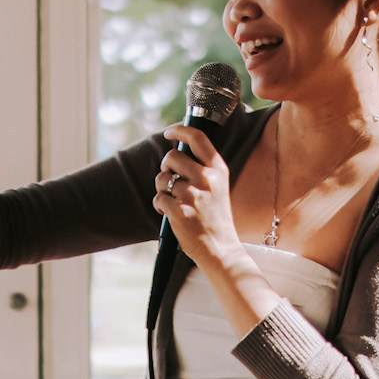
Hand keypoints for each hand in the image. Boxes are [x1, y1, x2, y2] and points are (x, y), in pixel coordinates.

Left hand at [153, 125, 240, 266]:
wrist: (220, 248)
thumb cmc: (216, 218)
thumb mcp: (219, 188)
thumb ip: (203, 170)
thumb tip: (178, 155)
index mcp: (218, 171)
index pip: (197, 138)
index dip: (180, 130)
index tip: (169, 133)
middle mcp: (206, 179)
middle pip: (172, 157)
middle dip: (166, 166)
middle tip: (170, 177)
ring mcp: (193, 195)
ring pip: (162, 179)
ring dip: (162, 188)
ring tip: (173, 200)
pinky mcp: (179, 211)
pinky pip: (158, 198)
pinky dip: (160, 205)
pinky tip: (171, 213)